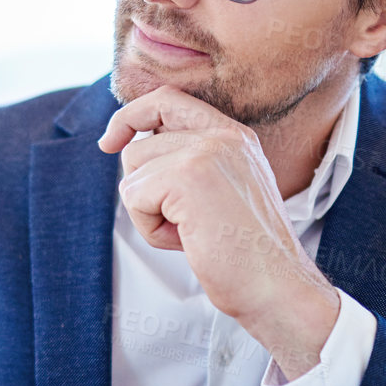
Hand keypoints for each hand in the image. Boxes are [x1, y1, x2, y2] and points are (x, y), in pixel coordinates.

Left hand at [97, 86, 339, 378]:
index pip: (167, 99)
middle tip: (185, 223)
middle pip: (138, 148)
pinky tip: (186, 240)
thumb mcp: (222, 193)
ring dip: (148, 215)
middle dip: (145, 193)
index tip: (109, 143)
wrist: (276, 286)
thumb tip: (129, 148)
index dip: (130, 116)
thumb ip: (188, 163)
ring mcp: (206, 152)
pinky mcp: (188, 176)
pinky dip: (150, 229)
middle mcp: (223, 135)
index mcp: (234, 136)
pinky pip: (134, 197)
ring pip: (133, 175)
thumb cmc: (245, 254)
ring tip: (191, 232)